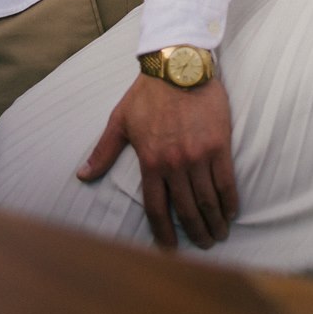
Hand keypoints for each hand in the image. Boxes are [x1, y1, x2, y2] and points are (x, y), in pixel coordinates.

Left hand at [78, 73, 237, 250]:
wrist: (178, 64)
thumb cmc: (147, 92)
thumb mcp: (120, 120)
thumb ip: (103, 151)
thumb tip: (82, 175)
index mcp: (150, 161)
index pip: (156, 209)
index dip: (163, 234)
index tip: (169, 249)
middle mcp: (175, 163)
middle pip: (186, 210)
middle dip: (195, 233)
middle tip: (202, 244)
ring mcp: (198, 155)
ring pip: (207, 200)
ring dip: (213, 222)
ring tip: (217, 234)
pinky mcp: (219, 144)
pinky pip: (226, 182)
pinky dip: (229, 201)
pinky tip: (230, 212)